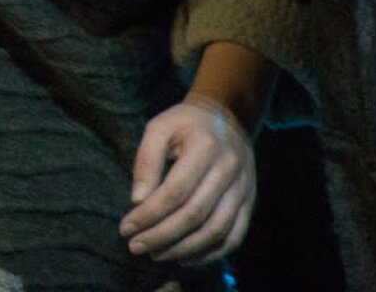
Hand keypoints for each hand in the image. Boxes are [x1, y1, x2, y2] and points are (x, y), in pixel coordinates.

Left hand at [119, 97, 255, 265]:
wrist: (228, 118)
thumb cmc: (185, 124)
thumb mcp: (159, 128)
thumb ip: (146, 161)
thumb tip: (137, 201)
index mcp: (205, 147)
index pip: (175, 191)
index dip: (149, 214)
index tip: (126, 228)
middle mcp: (229, 169)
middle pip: (195, 214)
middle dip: (161, 236)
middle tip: (136, 246)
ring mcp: (243, 188)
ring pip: (216, 231)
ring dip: (183, 249)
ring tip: (156, 254)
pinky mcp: (249, 202)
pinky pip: (234, 237)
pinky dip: (210, 253)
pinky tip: (184, 257)